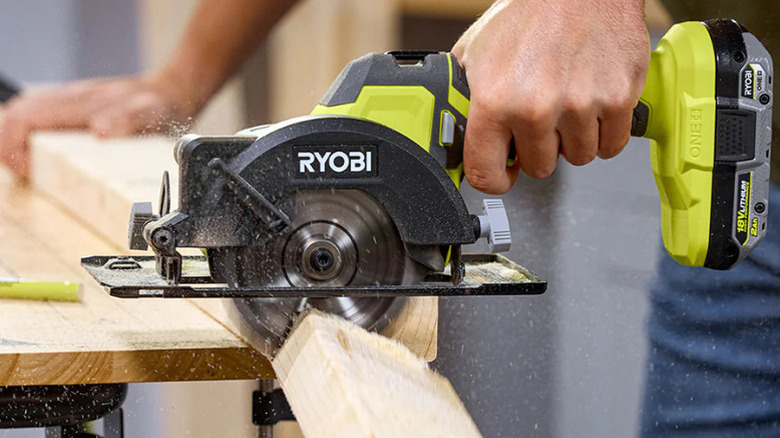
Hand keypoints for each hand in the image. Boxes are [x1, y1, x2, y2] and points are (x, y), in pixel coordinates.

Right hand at [0, 73, 196, 180]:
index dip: (14, 146)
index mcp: (80, 102)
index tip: (28, 170)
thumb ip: (128, 118)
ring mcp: (70, 99)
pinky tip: (41, 152)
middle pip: (17, 115)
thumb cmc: (161, 105)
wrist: (172, 92)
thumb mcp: (152, 113)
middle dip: (8, 146)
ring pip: (26, 113)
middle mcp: (69, 98)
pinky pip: (40, 115)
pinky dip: (31, 135)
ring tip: (28, 166)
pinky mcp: (76, 106)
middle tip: (24, 173)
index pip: (25, 118)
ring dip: (17, 140)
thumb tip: (100, 130)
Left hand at [453, 0, 649, 193]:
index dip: (496, 178)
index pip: (487, 174)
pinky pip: (611, 146)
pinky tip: (592, 107)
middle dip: (538, 148)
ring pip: (576, 158)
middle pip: (539, 168)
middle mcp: (535, 107)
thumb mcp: (474, 52)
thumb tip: (452, 132)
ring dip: (572, 140)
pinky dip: (604, 133)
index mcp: (494, 100)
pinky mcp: (617, 100)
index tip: (503, 174)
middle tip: (540, 119)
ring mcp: (579, 106)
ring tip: (566, 104)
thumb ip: (463, 98)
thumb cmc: (529, 13)